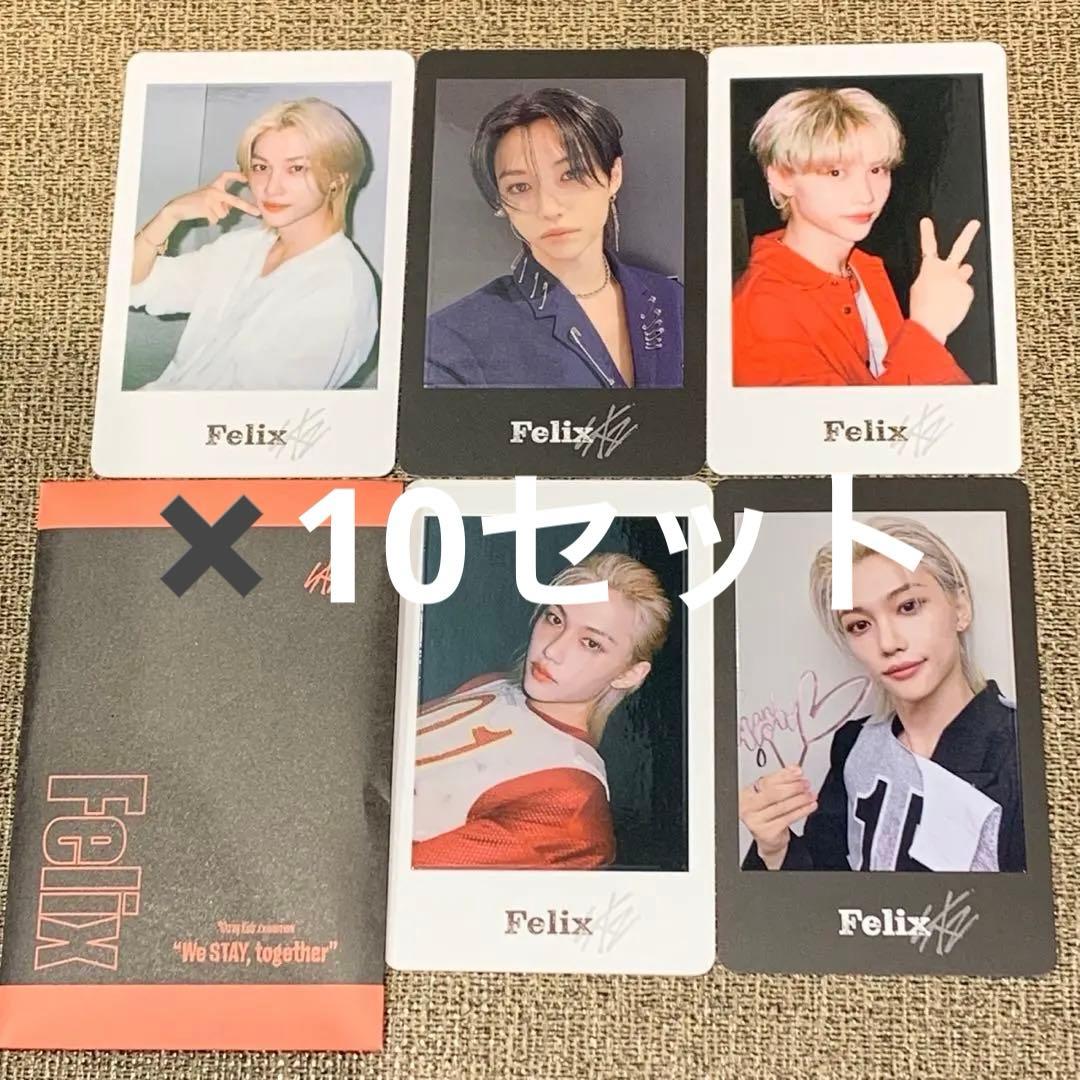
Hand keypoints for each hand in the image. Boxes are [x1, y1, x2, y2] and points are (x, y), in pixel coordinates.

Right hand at [161, 170, 260, 228]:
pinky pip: (216, 219)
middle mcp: (213, 190)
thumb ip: (222, 201)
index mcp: (214, 185)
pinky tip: (203, 214)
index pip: (225, 175)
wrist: (179, 207)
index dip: (236, 175)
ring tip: (207, 211)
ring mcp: (209, 199)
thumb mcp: (210, 198)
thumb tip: (231, 209)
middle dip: (247, 207)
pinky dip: (211, 220)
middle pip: (234, 200)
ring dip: (217, 216)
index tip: (246, 178)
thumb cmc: (196, 203)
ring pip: (224, 214)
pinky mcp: (205, 208)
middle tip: (258, 213)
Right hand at [739, 765, 817, 869]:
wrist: (767, 837)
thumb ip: (781, 780)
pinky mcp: (767, 832)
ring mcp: (756, 820)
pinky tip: (809, 806)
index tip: (798, 772)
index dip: (785, 775)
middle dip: (793, 787)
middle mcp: (748, 806)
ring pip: (782, 806)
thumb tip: (794, 768)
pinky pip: (788, 818)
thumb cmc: (767, 813)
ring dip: (800, 799)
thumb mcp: (770, 794)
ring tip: (810, 795)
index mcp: (747, 793)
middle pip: (773, 793)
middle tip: (806, 784)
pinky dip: (802, 811)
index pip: (767, 781)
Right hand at [909, 218, 979, 343]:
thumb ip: (930, 280)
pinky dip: (960, 300)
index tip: (926, 222)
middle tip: (974, 224)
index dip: (927, 232)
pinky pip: (965, 294)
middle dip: (967, 234)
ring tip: (952, 290)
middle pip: (959, 248)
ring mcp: (959, 280)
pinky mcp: (968, 292)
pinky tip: (951, 308)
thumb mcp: (917, 292)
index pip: (928, 246)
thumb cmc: (921, 312)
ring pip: (964, 273)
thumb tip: (942, 278)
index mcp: (929, 269)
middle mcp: (946, 270)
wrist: (931, 324)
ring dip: (961, 277)